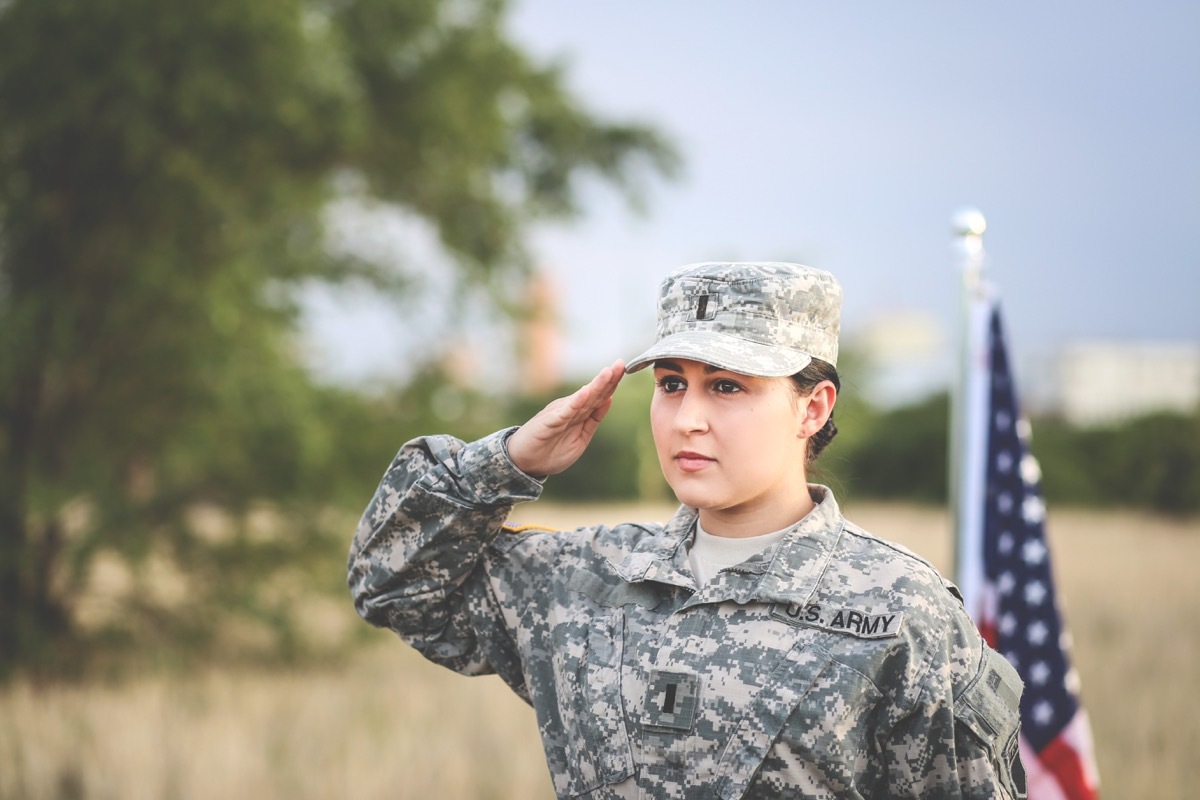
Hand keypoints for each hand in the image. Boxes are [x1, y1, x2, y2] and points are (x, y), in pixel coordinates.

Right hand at [507, 359, 624, 477]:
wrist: (524, 463)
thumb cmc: (551, 450)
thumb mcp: (581, 438)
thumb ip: (594, 419)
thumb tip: (610, 399)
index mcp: (579, 413)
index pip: (599, 397)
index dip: (612, 384)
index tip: (624, 368)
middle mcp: (570, 409)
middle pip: (593, 393)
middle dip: (608, 379)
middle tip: (620, 363)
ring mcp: (559, 414)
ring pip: (581, 399)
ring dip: (595, 386)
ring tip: (607, 373)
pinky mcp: (548, 422)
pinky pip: (564, 412)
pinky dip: (575, 403)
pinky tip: (585, 393)